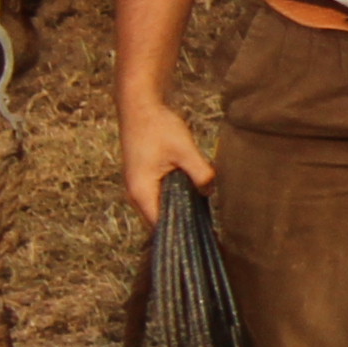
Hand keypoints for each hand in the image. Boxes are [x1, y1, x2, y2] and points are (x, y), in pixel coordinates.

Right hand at [117, 94, 213, 227]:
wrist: (140, 106)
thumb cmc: (158, 126)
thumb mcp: (184, 149)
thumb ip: (200, 173)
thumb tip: (211, 191)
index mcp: (142, 192)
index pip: (159, 227)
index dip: (180, 235)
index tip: (202, 240)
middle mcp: (136, 194)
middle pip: (160, 220)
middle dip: (182, 226)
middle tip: (209, 234)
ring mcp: (139, 186)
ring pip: (161, 208)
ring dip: (180, 211)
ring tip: (205, 219)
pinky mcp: (145, 178)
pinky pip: (161, 196)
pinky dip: (176, 199)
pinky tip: (196, 197)